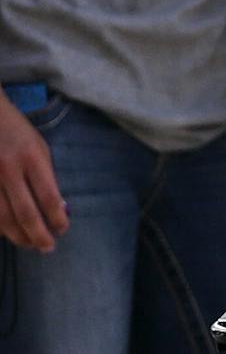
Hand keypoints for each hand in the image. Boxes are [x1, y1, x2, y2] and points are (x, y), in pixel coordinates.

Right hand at [0, 100, 67, 251]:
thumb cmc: (17, 133)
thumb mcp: (40, 147)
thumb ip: (47, 176)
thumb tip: (59, 208)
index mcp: (31, 156)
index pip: (48, 195)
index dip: (57, 217)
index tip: (64, 229)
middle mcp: (8, 169)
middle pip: (24, 212)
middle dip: (38, 234)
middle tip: (48, 248)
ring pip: (2, 219)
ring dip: (18, 236)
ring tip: (31, 244)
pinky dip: (0, 227)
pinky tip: (10, 233)